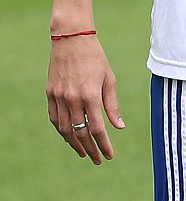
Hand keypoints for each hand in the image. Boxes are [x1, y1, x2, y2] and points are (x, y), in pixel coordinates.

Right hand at [46, 34, 124, 163]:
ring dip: (74, 143)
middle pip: (80, 133)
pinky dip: (62, 130)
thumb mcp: (109, 79)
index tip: (109, 155)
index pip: (96, 129)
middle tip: (97, 160)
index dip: (103, 144)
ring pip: (65, 129)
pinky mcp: (50, 94)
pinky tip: (70, 136)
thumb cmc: (96, 58)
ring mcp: (58, 97)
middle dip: (89, 149)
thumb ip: (112, 105)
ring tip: (84, 152)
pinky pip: (55, 118)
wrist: (71, 40)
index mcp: (90, 95)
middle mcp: (72, 99)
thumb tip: (119, 126)